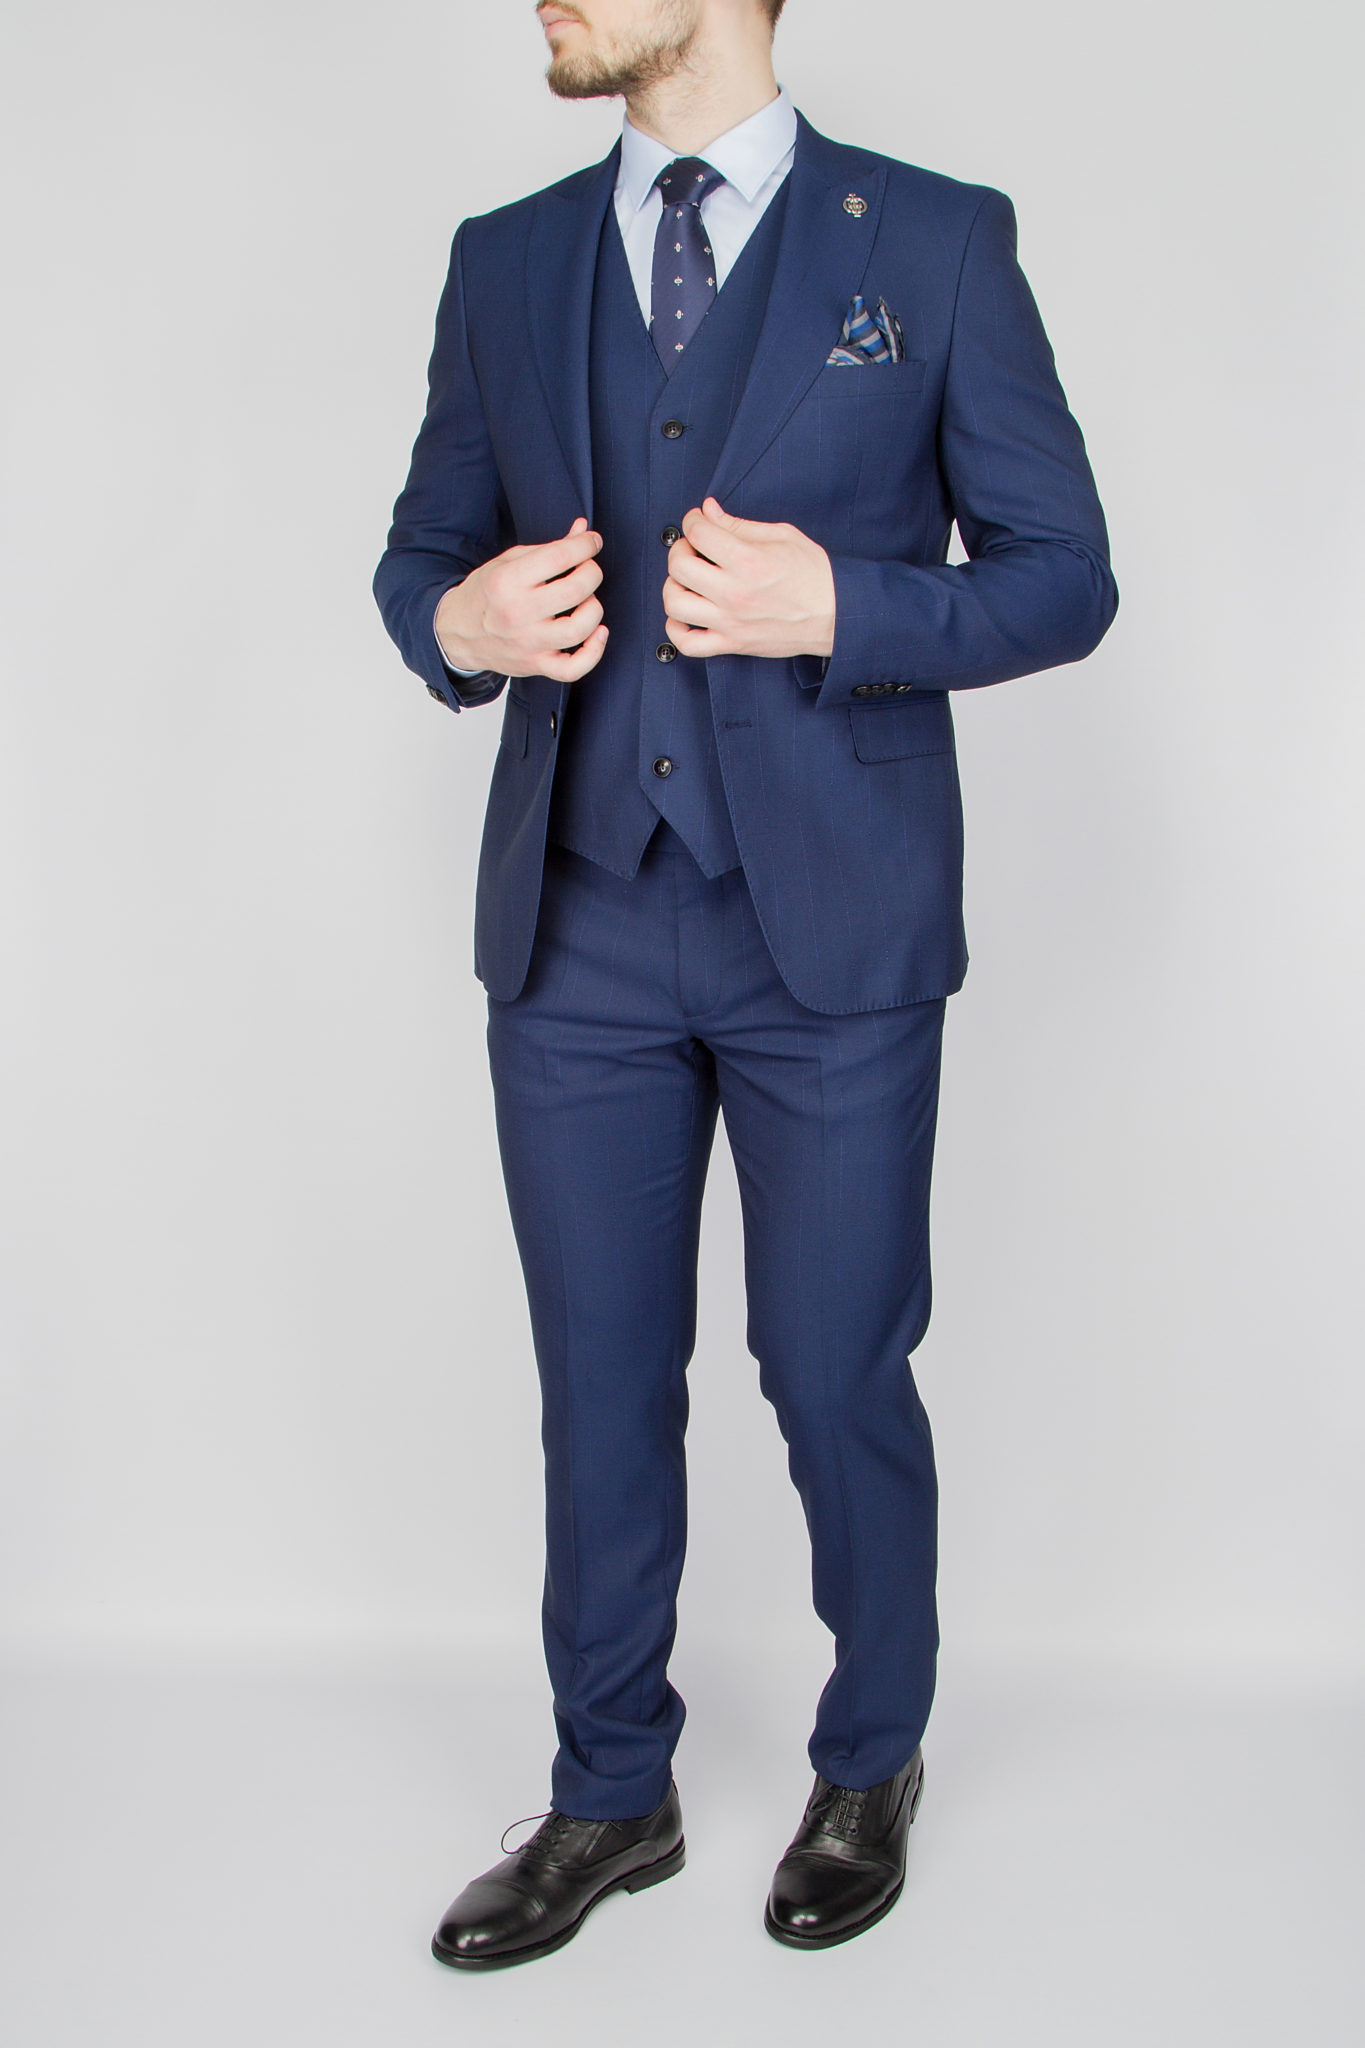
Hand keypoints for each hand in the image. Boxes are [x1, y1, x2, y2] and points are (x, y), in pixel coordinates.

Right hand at [435, 516, 607, 680]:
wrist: (457, 633)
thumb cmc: (487, 593)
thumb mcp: (509, 562)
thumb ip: (548, 547)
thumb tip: (583, 530)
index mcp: (507, 581)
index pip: (559, 556)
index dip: (585, 545)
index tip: (591, 542)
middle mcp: (517, 613)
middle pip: (575, 591)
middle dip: (591, 573)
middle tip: (588, 570)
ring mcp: (527, 642)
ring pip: (579, 629)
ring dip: (594, 609)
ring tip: (588, 601)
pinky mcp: (535, 664)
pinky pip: (573, 669)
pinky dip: (594, 653)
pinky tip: (598, 634)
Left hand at [662, 497, 835, 660]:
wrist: (837, 615)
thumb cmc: (814, 575)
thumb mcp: (782, 536)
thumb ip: (739, 524)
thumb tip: (709, 510)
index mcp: (748, 561)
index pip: (699, 533)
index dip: (693, 520)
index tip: (698, 521)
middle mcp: (735, 593)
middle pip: (679, 566)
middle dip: (680, 549)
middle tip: (693, 548)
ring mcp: (730, 622)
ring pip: (675, 603)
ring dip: (673, 585)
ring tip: (688, 580)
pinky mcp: (733, 643)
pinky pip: (688, 644)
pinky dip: (676, 629)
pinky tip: (683, 614)